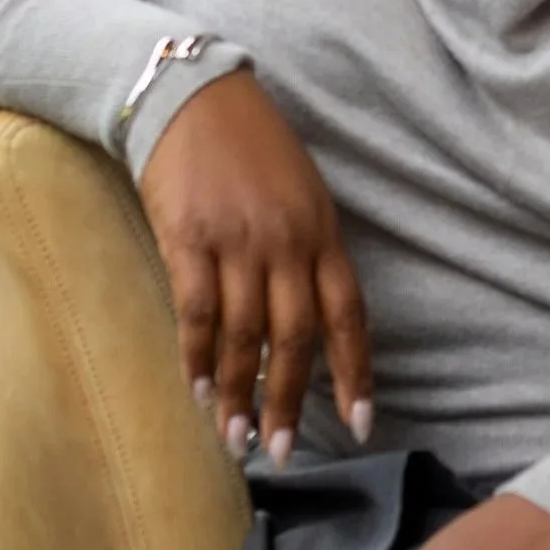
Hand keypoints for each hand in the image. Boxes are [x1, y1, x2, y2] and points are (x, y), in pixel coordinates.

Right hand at [137, 70, 371, 464]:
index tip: (360, 425)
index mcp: (323, 233)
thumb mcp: (303, 196)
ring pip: (243, 335)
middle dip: (290, 401)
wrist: (194, 97)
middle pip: (296, 338)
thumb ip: (308, 256)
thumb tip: (306, 329)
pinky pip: (195, 311)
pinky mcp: (188, 238)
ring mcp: (237, 241)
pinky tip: (197, 389)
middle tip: (281, 452)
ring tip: (235, 438)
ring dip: (239, 393)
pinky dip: (196, 357)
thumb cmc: (251, 150)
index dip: (355, 375)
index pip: (349, 316)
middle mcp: (287, 242)